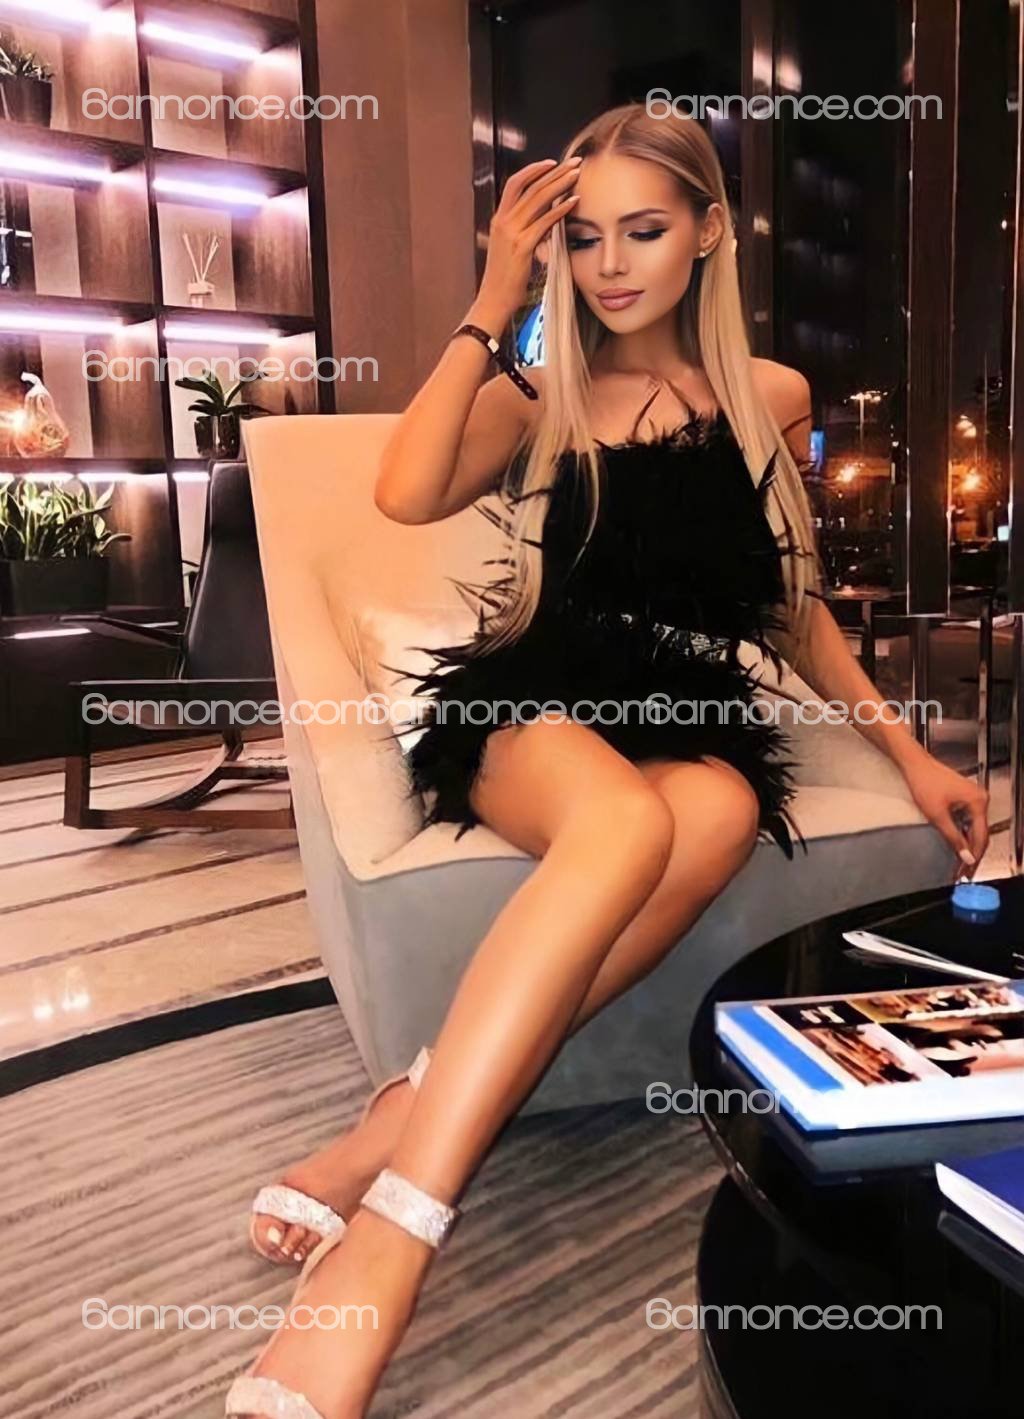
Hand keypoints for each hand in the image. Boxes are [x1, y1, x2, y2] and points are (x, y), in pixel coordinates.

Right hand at [473, 157, 581, 329]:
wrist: (494, 299)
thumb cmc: (505, 279)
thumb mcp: (511, 249)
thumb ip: (523, 230)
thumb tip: (543, 219)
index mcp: (499, 220)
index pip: (515, 184)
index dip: (534, 170)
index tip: (552, 163)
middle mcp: (503, 222)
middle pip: (530, 186)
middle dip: (554, 171)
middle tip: (574, 162)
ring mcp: (512, 233)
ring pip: (537, 199)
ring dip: (559, 184)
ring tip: (576, 175)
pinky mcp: (522, 246)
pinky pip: (544, 222)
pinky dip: (560, 210)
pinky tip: (573, 202)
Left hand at [900, 751, 989, 876]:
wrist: (914, 764)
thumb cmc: (924, 782)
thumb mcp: (937, 815)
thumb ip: (953, 837)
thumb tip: (966, 855)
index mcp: (978, 802)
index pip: (981, 836)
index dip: (974, 855)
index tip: (967, 870)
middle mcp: (980, 799)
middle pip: (980, 833)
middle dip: (972, 853)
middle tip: (963, 870)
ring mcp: (973, 797)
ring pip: (974, 827)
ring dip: (967, 844)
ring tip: (959, 862)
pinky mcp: (964, 797)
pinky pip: (968, 820)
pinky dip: (963, 833)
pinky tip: (957, 844)